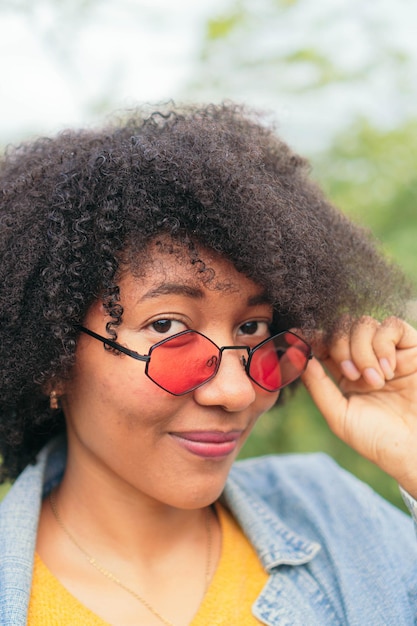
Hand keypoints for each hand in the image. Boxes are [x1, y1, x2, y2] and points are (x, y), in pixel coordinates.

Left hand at [301, 317, 416, 497]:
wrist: (414, 450)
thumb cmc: (379, 440)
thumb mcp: (339, 415)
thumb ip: (317, 385)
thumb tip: (296, 355)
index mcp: (345, 373)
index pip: (324, 342)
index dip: (311, 336)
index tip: (298, 336)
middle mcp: (365, 358)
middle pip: (341, 327)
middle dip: (340, 347)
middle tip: (353, 376)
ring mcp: (388, 351)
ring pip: (363, 324)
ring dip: (363, 351)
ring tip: (377, 381)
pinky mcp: (412, 348)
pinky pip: (392, 325)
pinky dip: (384, 344)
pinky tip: (390, 370)